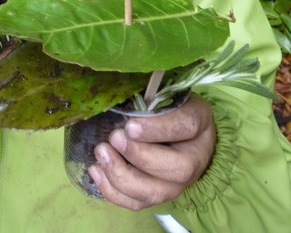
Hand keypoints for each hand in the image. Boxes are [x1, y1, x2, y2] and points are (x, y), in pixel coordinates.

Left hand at [87, 93, 215, 210]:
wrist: (180, 134)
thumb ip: (150, 93)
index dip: (157, 129)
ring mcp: (178, 183)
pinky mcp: (157, 196)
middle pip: (176, 168)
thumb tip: (120, 91)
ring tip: (100, 153)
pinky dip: (113, 192)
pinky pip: (137, 203)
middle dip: (140, 156)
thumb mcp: (166, 92)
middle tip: (114, 138)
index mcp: (199, 123)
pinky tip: (96, 170)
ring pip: (155, 191)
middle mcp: (195, 159)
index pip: (186, 126)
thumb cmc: (169, 107)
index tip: (130, 125)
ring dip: (122, 175)